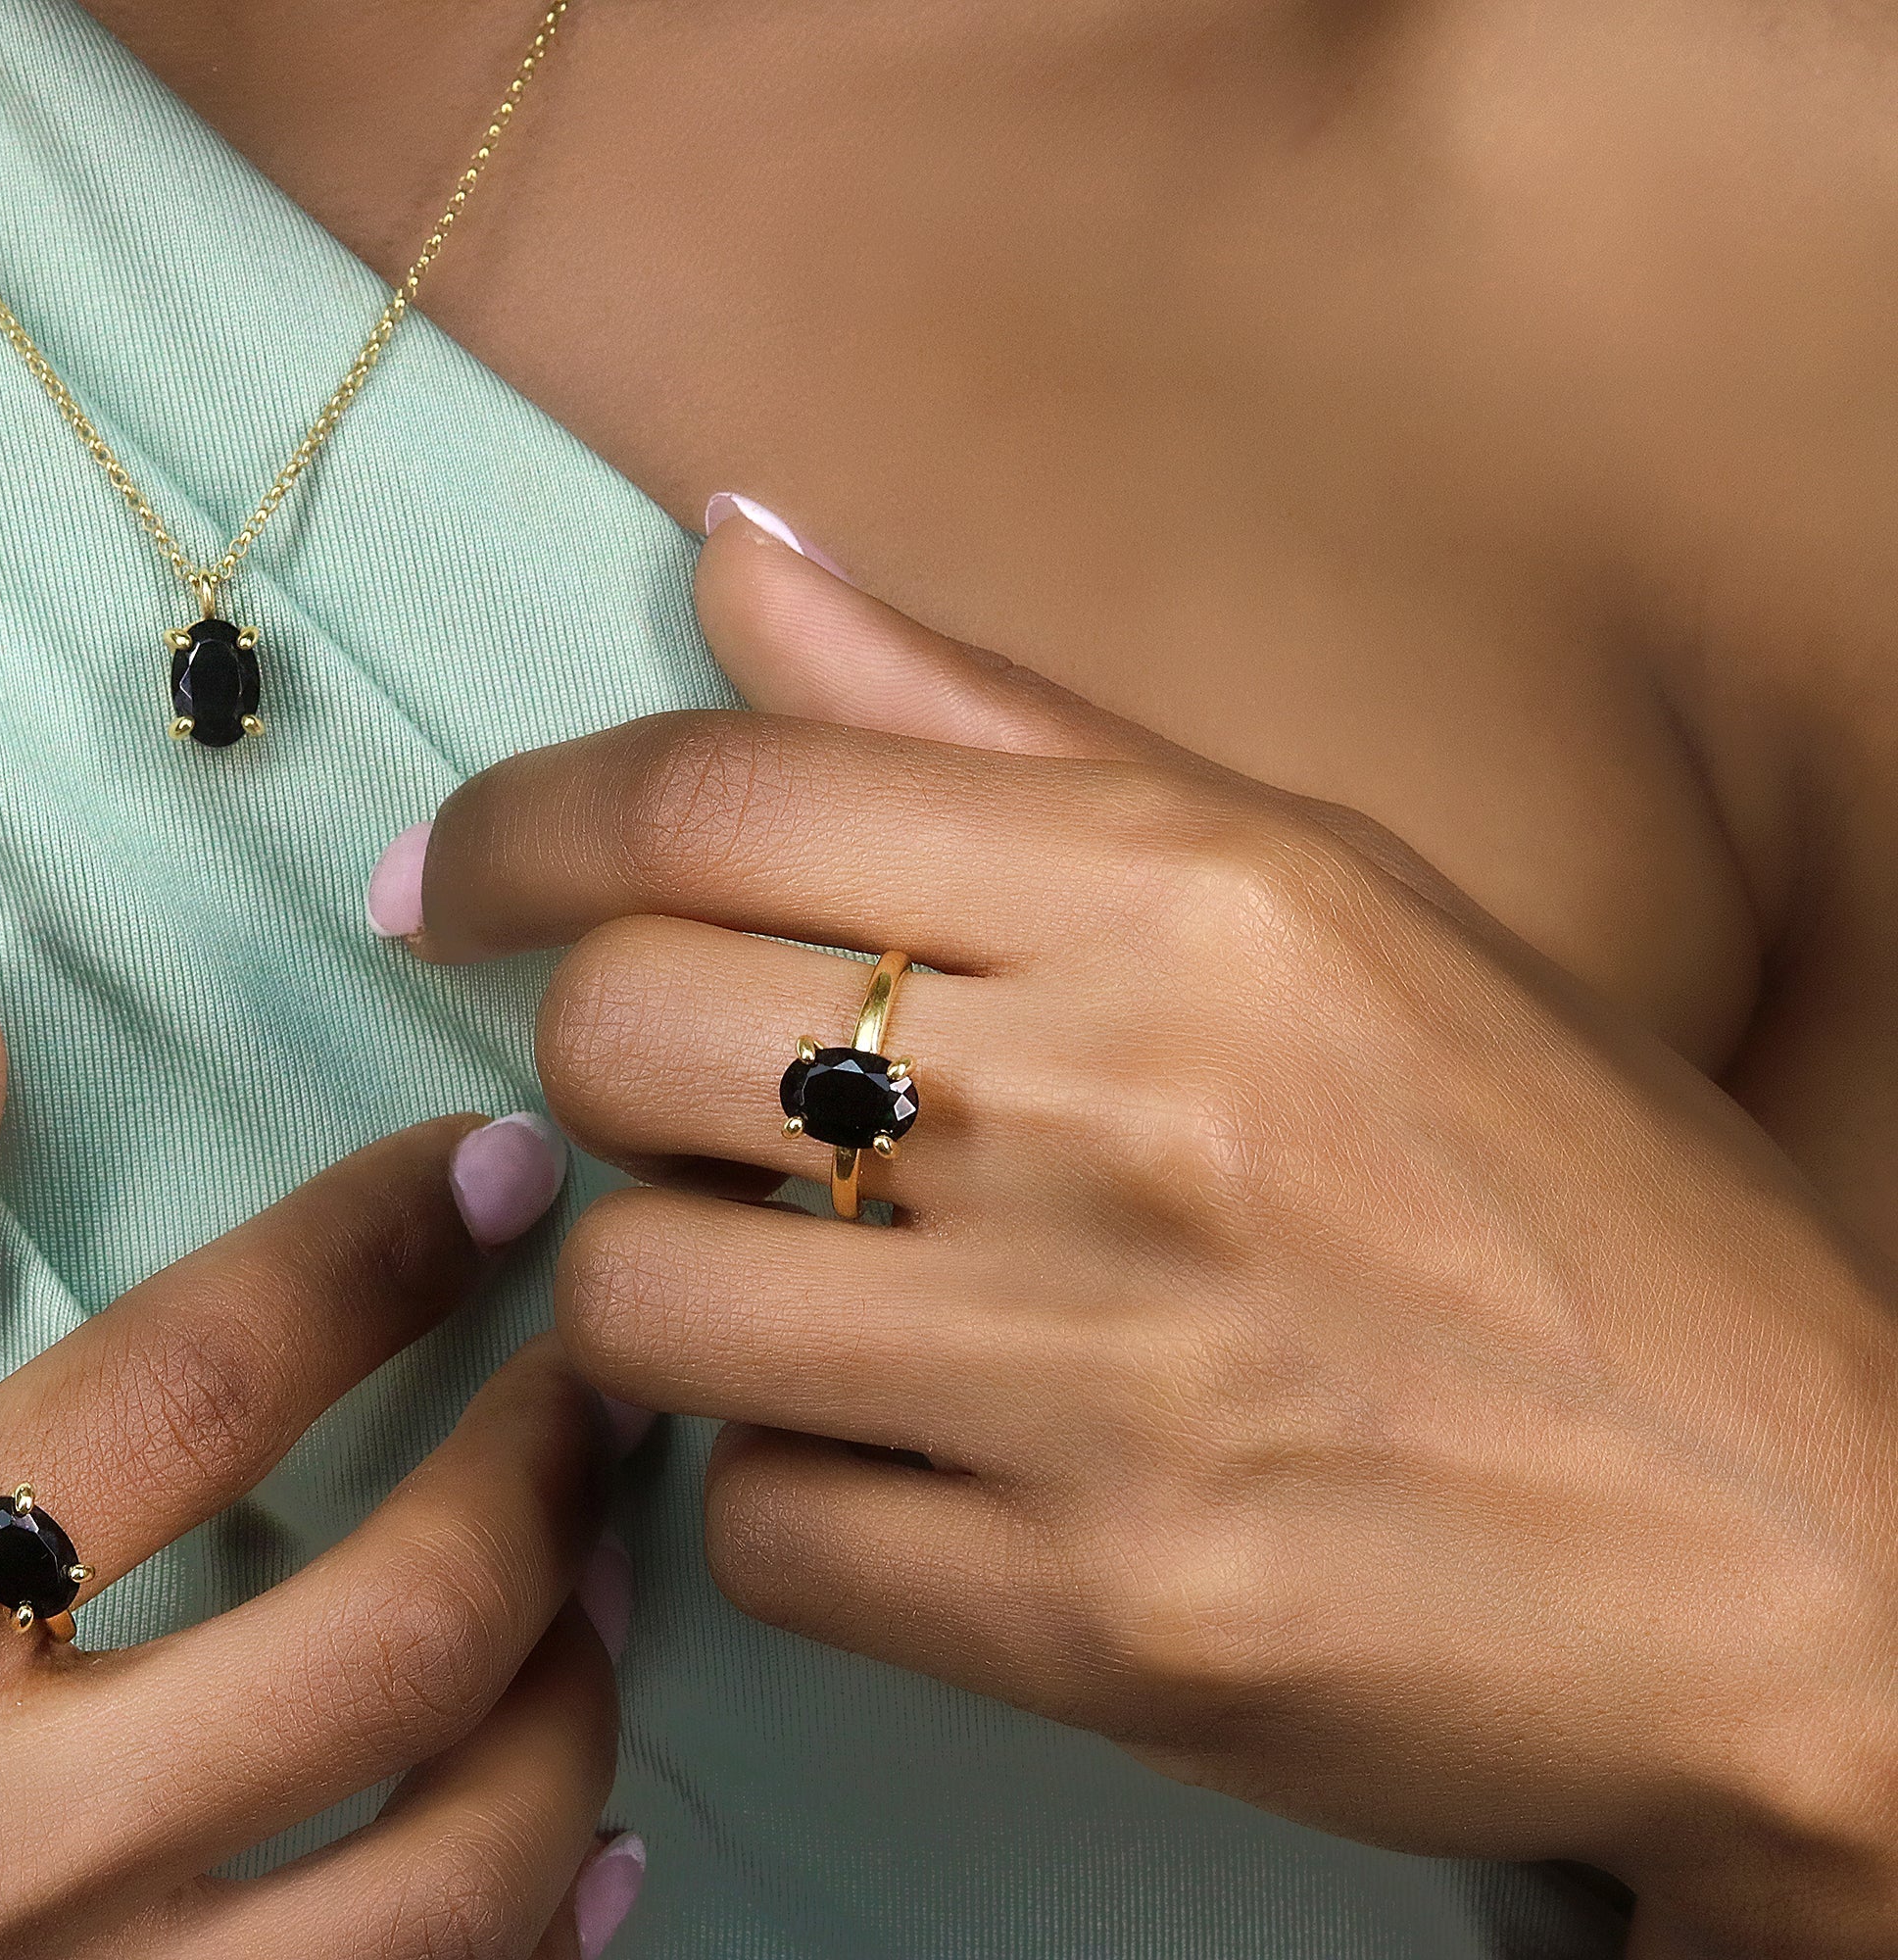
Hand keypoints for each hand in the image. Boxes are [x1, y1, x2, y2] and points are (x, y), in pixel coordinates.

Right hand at [0, 979, 622, 1958]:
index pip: (196, 1385)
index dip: (377, 1249)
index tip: (483, 1168)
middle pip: (400, 1623)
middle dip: (552, 1451)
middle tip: (606, 1342)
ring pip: (462, 1874)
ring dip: (579, 1691)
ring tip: (597, 1568)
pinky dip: (533, 1937)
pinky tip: (576, 1842)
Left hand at [384, 513, 1897, 1954]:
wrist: (1811, 1559)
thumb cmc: (1553, 1203)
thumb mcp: (1328, 900)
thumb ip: (994, 724)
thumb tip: (732, 555)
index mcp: (1193, 892)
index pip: (717, 791)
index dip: (520, 827)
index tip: (455, 877)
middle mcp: (1131, 1107)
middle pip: (619, 1030)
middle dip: (604, 1069)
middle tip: (701, 1114)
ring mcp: (1103, 1375)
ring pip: (636, 1294)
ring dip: (674, 1296)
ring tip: (810, 1297)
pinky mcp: (1090, 1615)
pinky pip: (752, 1524)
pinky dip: (788, 1494)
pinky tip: (913, 1467)